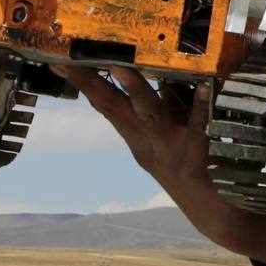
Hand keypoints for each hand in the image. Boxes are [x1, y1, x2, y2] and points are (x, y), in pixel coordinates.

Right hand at [52, 65, 265, 265]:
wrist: (206, 206)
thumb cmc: (181, 162)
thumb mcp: (155, 139)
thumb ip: (149, 108)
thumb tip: (141, 68)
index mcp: (135, 136)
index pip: (104, 104)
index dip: (81, 83)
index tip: (59, 61)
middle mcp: (145, 141)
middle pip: (114, 109)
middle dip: (92, 83)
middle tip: (72, 59)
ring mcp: (169, 148)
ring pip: (149, 115)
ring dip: (135, 89)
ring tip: (122, 66)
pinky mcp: (196, 154)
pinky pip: (199, 127)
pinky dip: (200, 108)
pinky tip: (205, 87)